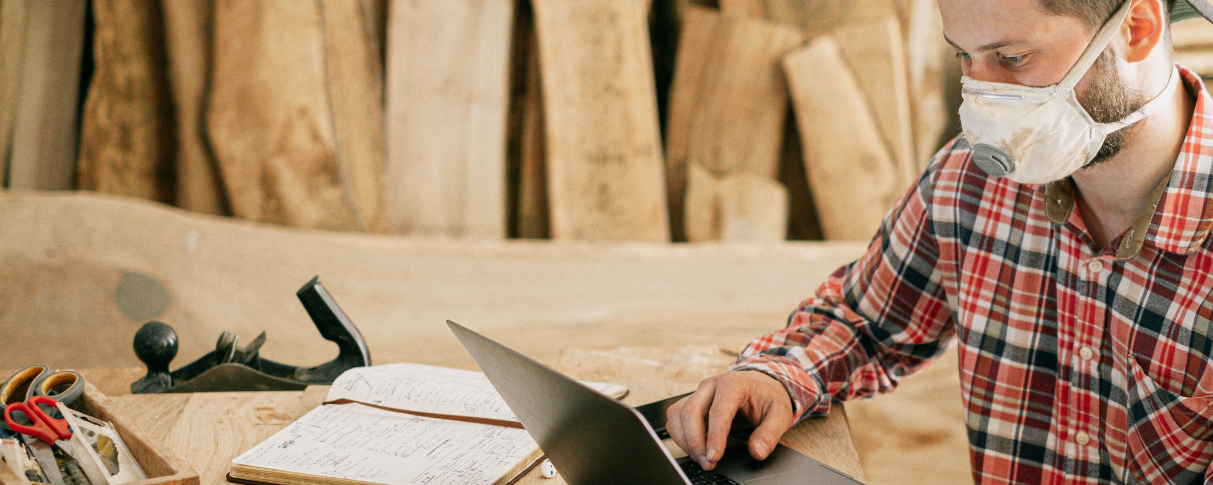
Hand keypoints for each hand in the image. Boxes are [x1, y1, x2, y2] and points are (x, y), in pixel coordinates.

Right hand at [665, 370, 794, 470]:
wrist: (761, 384)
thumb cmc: (768, 397)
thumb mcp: (780, 414)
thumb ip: (769, 434)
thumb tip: (757, 452)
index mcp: (733, 384)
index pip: (717, 412)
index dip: (713, 437)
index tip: (713, 457)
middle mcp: (711, 385)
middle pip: (690, 412)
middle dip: (695, 442)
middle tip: (707, 463)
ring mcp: (698, 392)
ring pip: (678, 414)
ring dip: (685, 440)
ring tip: (701, 458)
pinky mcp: (691, 401)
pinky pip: (675, 417)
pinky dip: (680, 436)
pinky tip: (695, 448)